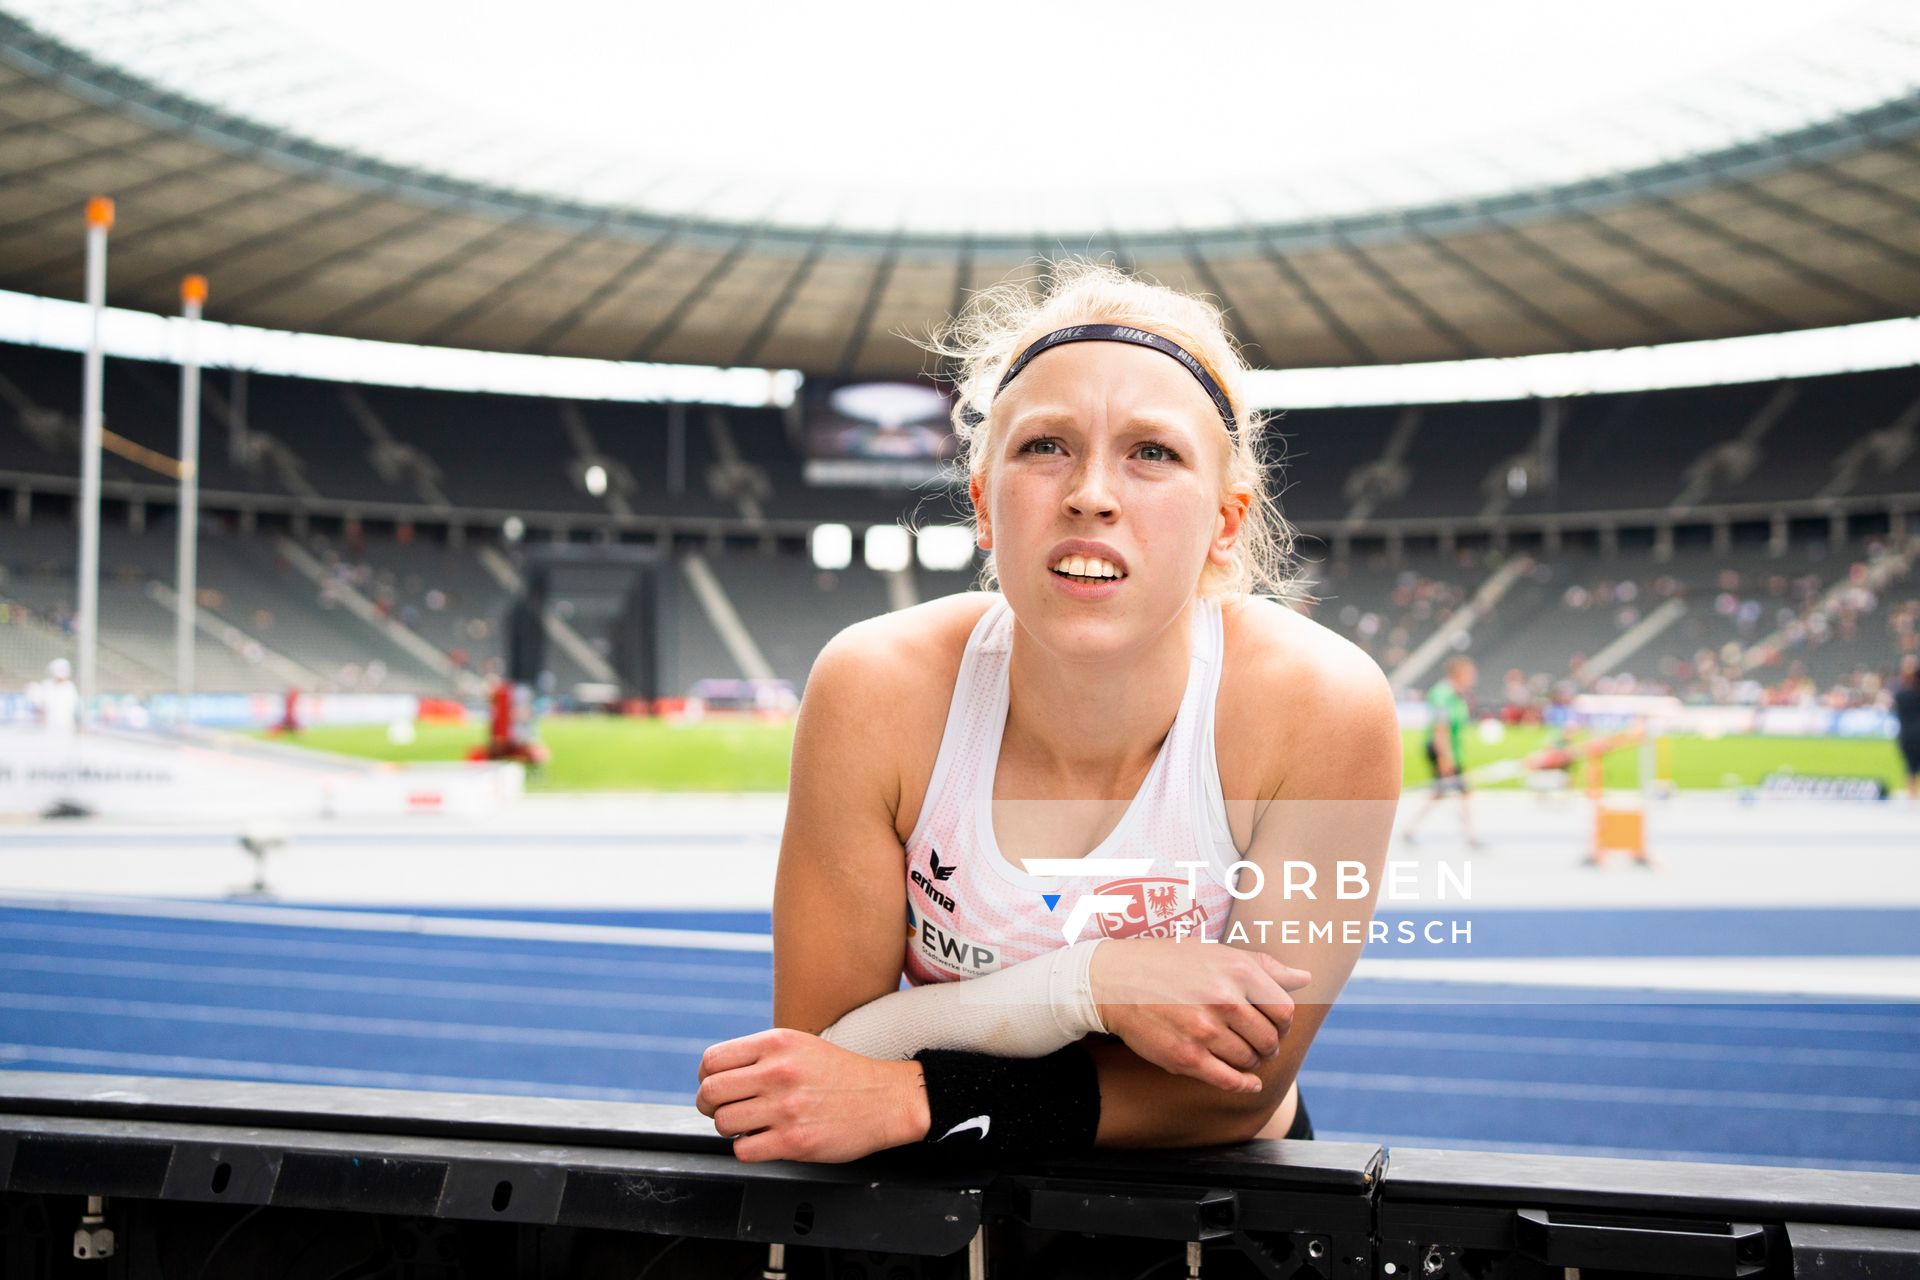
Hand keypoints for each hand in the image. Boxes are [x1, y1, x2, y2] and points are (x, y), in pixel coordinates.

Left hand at [696, 1028, 929, 1162]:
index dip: (706, 1079)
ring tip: (751, 1125)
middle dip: (709, 1106)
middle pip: (710, 1093)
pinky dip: (748, 1149)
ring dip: (731, 1129)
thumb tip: (714, 1076)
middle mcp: (778, 1072)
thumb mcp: (799, 1045)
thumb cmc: (840, 1074)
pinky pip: (743, 1151)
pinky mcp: (794, 1141)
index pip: (712, 1061)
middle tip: (724, 1110)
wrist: (886, 1099)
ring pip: (723, 1123)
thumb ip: (759, 1055)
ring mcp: (785, 1108)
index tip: (717, 1088)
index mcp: (776, 1043)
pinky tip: (765, 1140)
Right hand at [1090, 939, 1310, 1093]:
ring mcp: (1205, 1031)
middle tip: (1256, 1041)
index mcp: (1237, 971)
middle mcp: (1224, 1000)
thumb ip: (1264, 967)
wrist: (1115, 981)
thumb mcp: (1217, 953)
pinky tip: (1247, 1081)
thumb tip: (1304, 979)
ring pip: (1250, 1060)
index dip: (1282, 1021)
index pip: (1285, 1010)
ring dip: (1250, 1060)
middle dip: (1268, 1044)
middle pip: (1270, 1039)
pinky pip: (1229, 1081)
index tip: (1271, 1022)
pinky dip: (1244, 1084)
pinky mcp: (1187, 1057)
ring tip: (1238, 1050)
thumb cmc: (1169, 963)